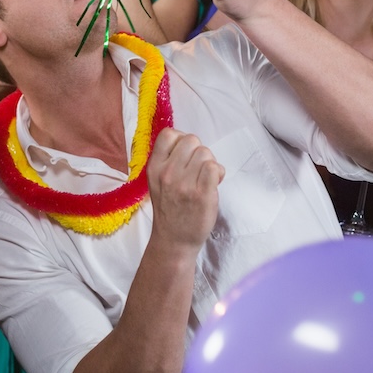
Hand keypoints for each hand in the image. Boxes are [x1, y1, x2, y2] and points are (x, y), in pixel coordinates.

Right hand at [146, 128, 224, 254]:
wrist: (174, 239)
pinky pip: (215, 167)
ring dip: (210, 163)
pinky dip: (218, 173)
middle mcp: (167, 173)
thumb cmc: (169, 207)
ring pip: (206, 152)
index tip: (184, 156)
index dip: (181, 140)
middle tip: (197, 170)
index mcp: (154, 167)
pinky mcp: (202, 195)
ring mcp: (184, 184)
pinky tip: (214, 183)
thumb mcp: (157, 180)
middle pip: (192, 140)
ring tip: (205, 178)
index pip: (169, 133)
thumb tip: (190, 141)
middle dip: (198, 152)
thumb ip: (167, 159)